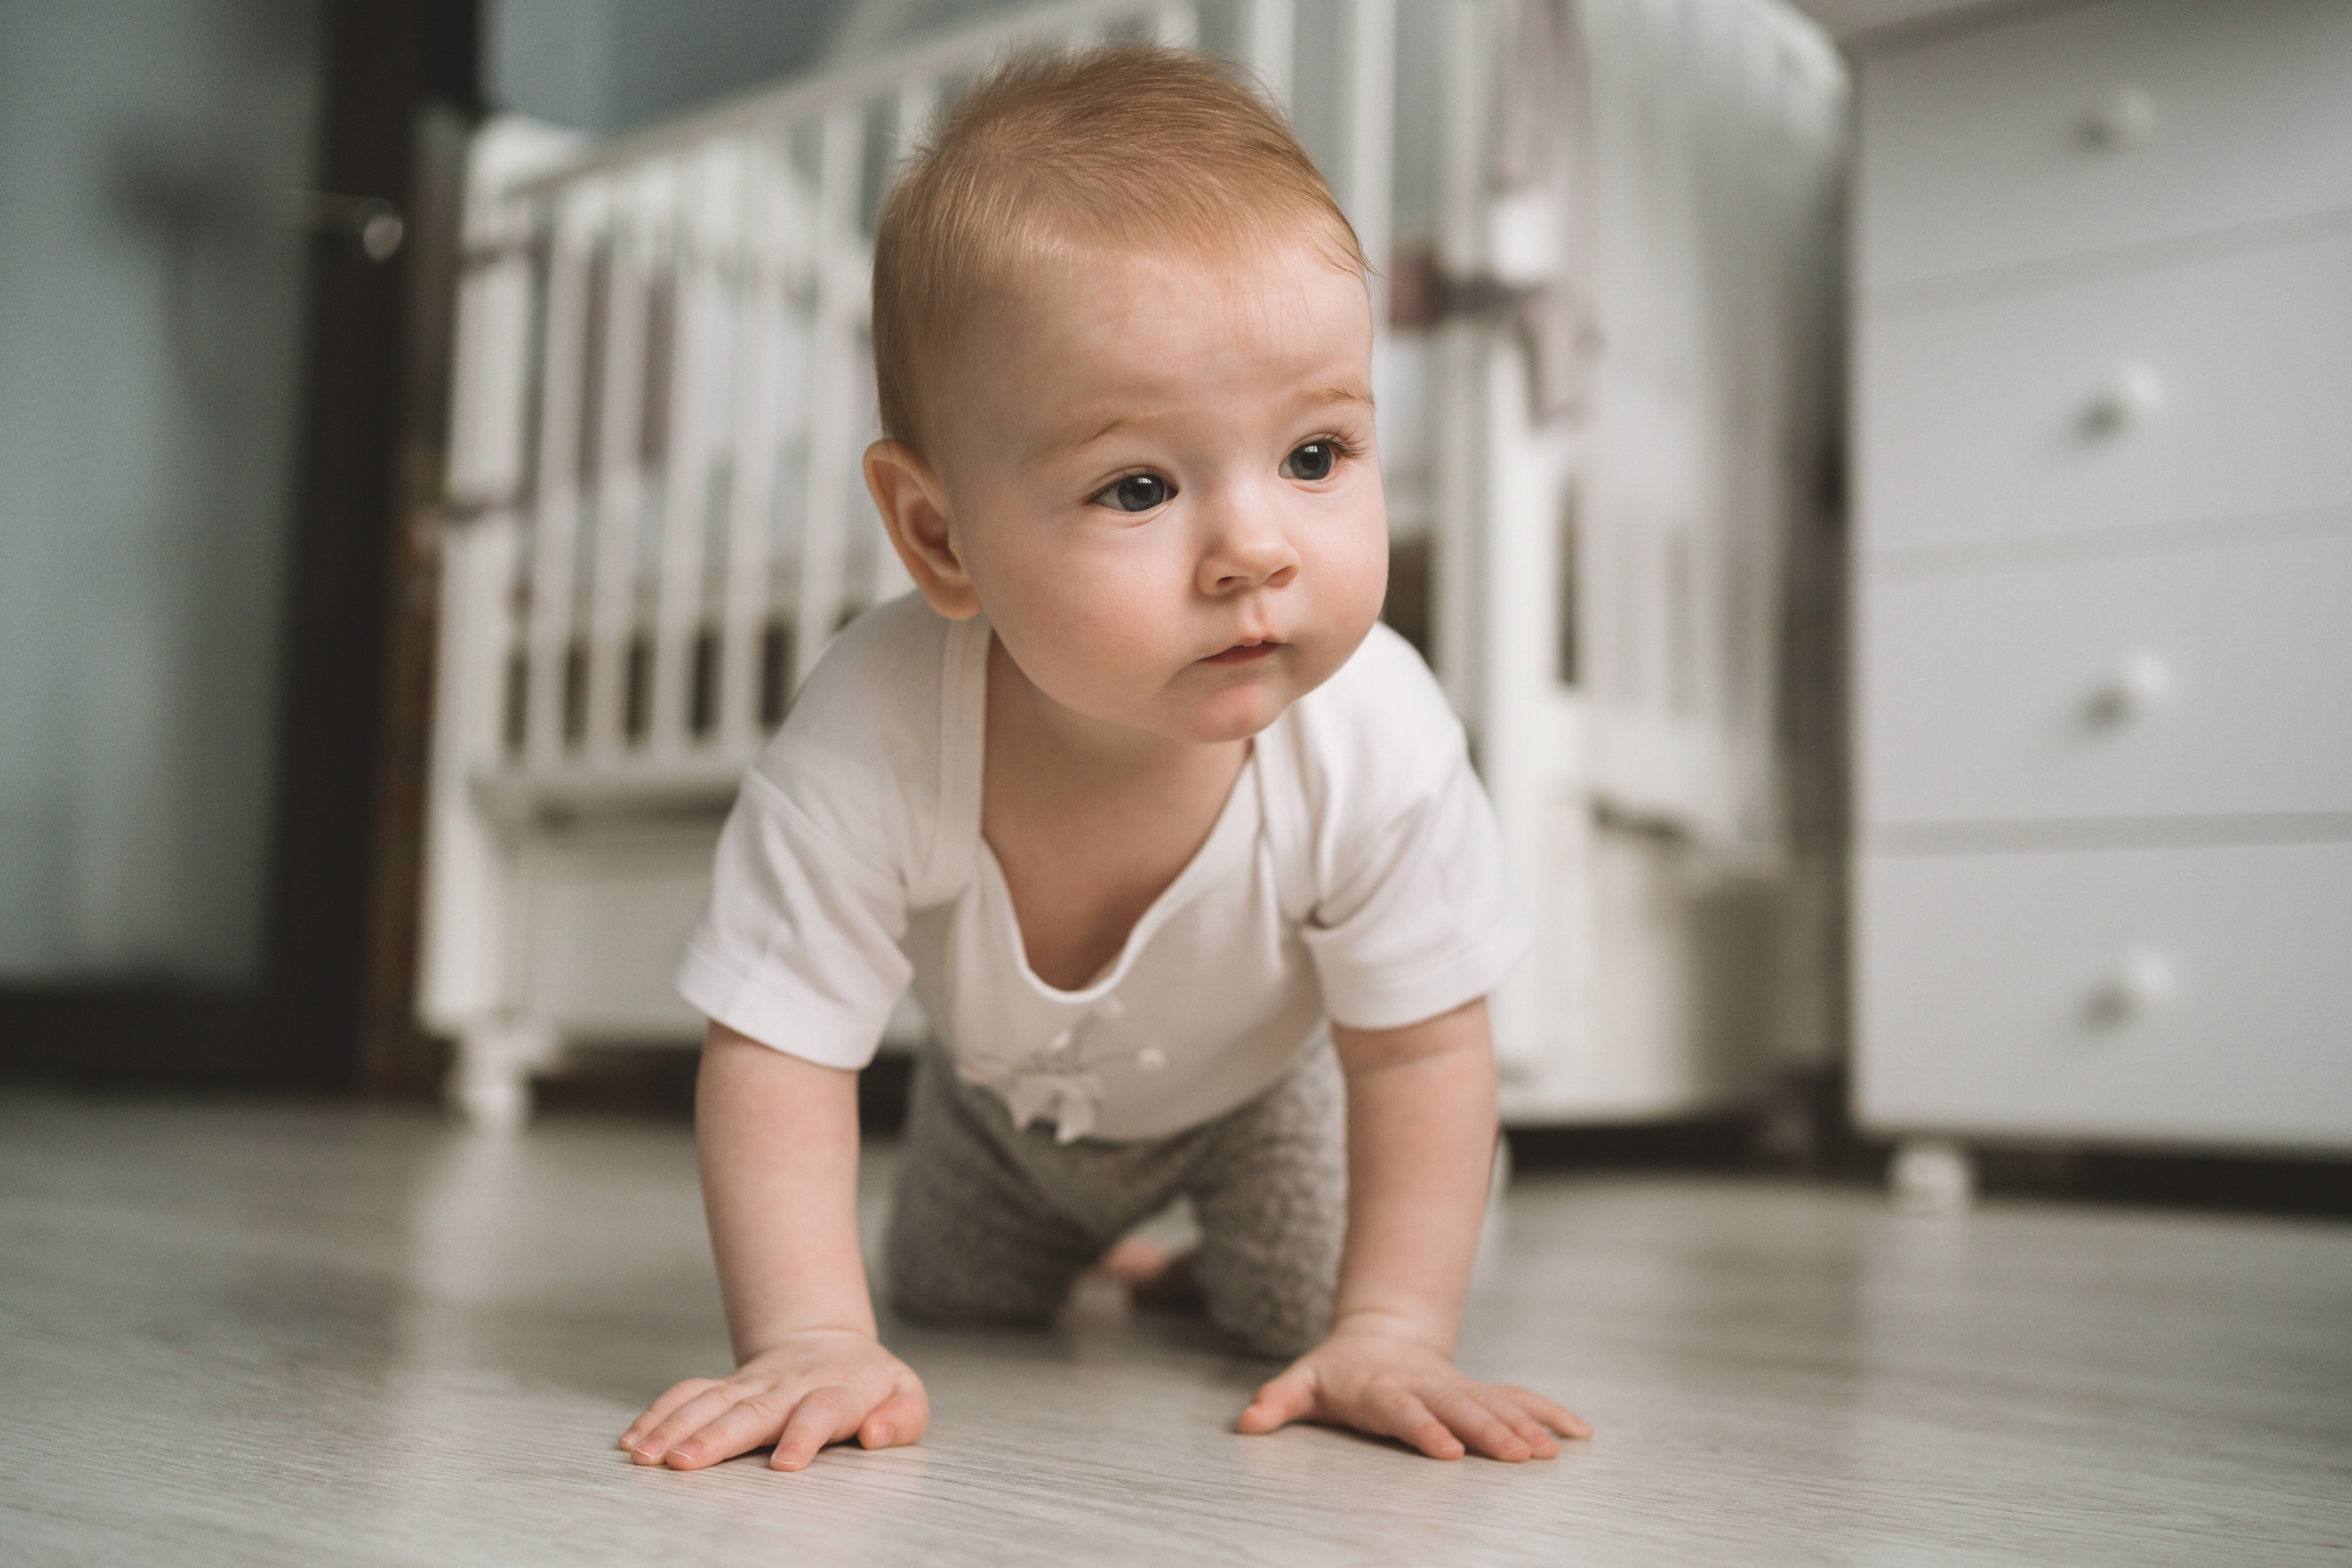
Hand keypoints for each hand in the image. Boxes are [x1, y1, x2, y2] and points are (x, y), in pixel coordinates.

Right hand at [619, 1328, 927, 1471]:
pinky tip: (633, 1440)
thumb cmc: (870, 1384)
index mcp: (837, 1392)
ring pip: (709, 1402)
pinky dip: (658, 1413)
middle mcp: (787, 1387)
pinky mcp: (724, 1388)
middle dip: (715, 1437)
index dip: (804, 1435)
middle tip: (683, 1463)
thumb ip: (902, 1417)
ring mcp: (751, 1385)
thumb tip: (877, 1434)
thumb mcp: (905, 1396)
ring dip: (674, 1428)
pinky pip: (686, 1394)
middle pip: (751, 1410)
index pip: (820, 1411)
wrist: (829, 1344)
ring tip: (644, 1456)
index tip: (785, 1465)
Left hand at [1235, 1323, 1589, 1460]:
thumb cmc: (1338, 1371)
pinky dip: (1550, 1413)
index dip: (1425, 1429)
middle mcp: (1429, 1388)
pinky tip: (1579, 1433)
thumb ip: (1277, 1401)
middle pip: (1461, 1411)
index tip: (1448, 1451)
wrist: (1378, 1337)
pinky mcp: (1480, 1392)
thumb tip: (1248, 1421)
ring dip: (1526, 1426)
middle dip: (1491, 1432)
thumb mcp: (1301, 1382)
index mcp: (1385, 1390)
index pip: (1405, 1411)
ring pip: (1497, 1405)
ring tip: (1552, 1451)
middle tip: (1519, 1456)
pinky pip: (1520, 1399)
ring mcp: (1459, 1389)